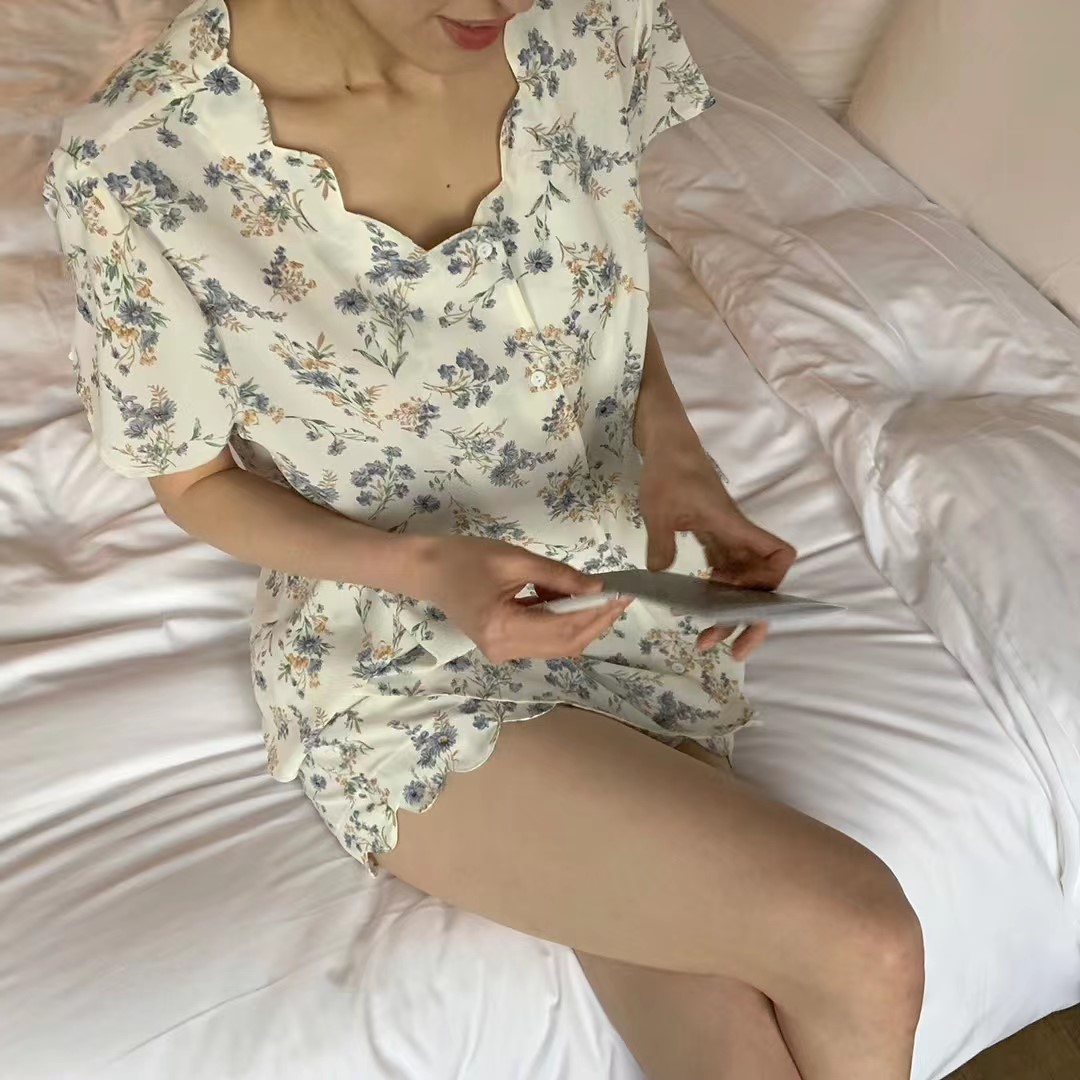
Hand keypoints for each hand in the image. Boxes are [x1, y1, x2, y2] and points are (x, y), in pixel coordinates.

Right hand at [418, 536, 630, 663]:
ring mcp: (503, 653)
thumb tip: (597, 588)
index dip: (598, 615)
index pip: (565, 630)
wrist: (428, 570)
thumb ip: (559, 576)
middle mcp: (504, 650)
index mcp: (503, 628)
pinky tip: (559, 595)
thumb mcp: (516, 559)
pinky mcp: (504, 647)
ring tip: (580, 588)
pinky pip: (543, 639)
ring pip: (557, 645)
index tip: (622, 596)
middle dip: (596, 621)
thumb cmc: (466, 558)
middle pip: (566, 645)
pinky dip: (560, 619)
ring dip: (578, 619)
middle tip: (618, 596)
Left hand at [639, 451, 796, 659]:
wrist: (666, 442)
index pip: (777, 556)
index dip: (771, 584)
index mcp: (733, 527)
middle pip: (761, 583)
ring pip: (741, 582)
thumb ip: (661, 543)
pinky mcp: (711, 536)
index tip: (742, 601)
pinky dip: (716, 592)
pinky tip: (696, 606)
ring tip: (706, 639)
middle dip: (751, 619)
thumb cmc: (668, 470)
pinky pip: (724, 571)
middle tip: (731, 651)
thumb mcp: (658, 509)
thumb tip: (660, 576)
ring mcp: (725, 537)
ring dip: (730, 612)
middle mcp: (736, 536)